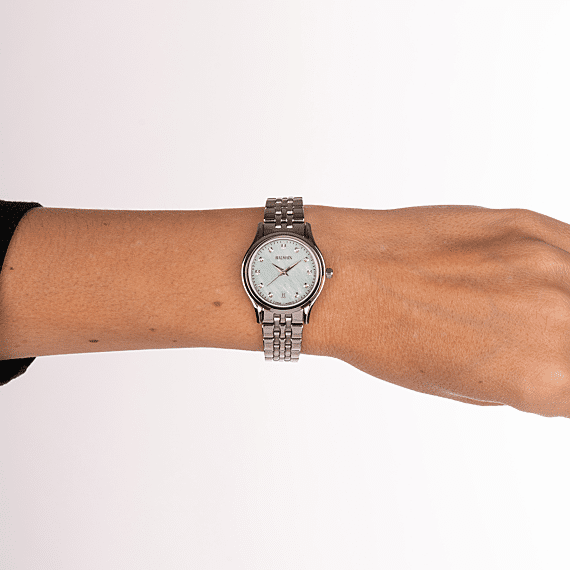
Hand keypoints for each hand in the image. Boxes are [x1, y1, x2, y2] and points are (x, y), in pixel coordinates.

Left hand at [312, 205, 569, 417]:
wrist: (343, 274)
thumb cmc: (385, 337)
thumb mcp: (463, 385)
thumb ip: (530, 378)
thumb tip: (558, 365)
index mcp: (543, 379)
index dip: (566, 383)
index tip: (553, 373)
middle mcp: (559, 320)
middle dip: (564, 345)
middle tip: (540, 342)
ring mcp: (548, 263)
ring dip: (562, 306)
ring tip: (530, 311)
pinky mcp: (529, 223)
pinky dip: (564, 271)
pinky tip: (535, 279)